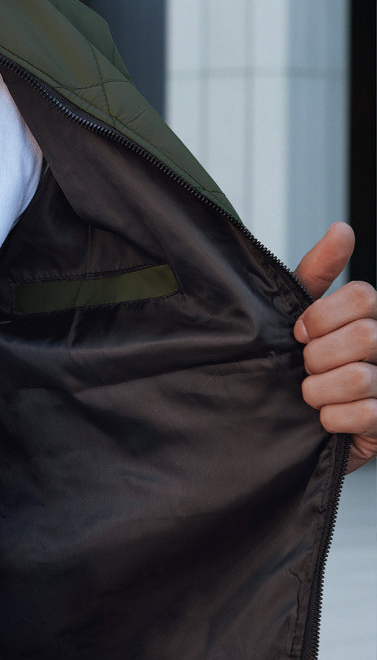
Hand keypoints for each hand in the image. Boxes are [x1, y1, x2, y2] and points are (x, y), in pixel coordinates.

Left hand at [292, 222, 376, 474]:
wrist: (291, 429)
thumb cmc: (300, 367)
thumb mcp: (299, 316)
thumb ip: (317, 273)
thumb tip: (342, 229)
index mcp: (369, 318)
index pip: (362, 297)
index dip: (322, 316)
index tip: (298, 333)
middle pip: (365, 335)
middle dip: (319, 356)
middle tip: (306, 369)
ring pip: (359, 377)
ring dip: (320, 391)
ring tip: (312, 396)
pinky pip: (364, 415)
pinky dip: (333, 419)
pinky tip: (325, 420)